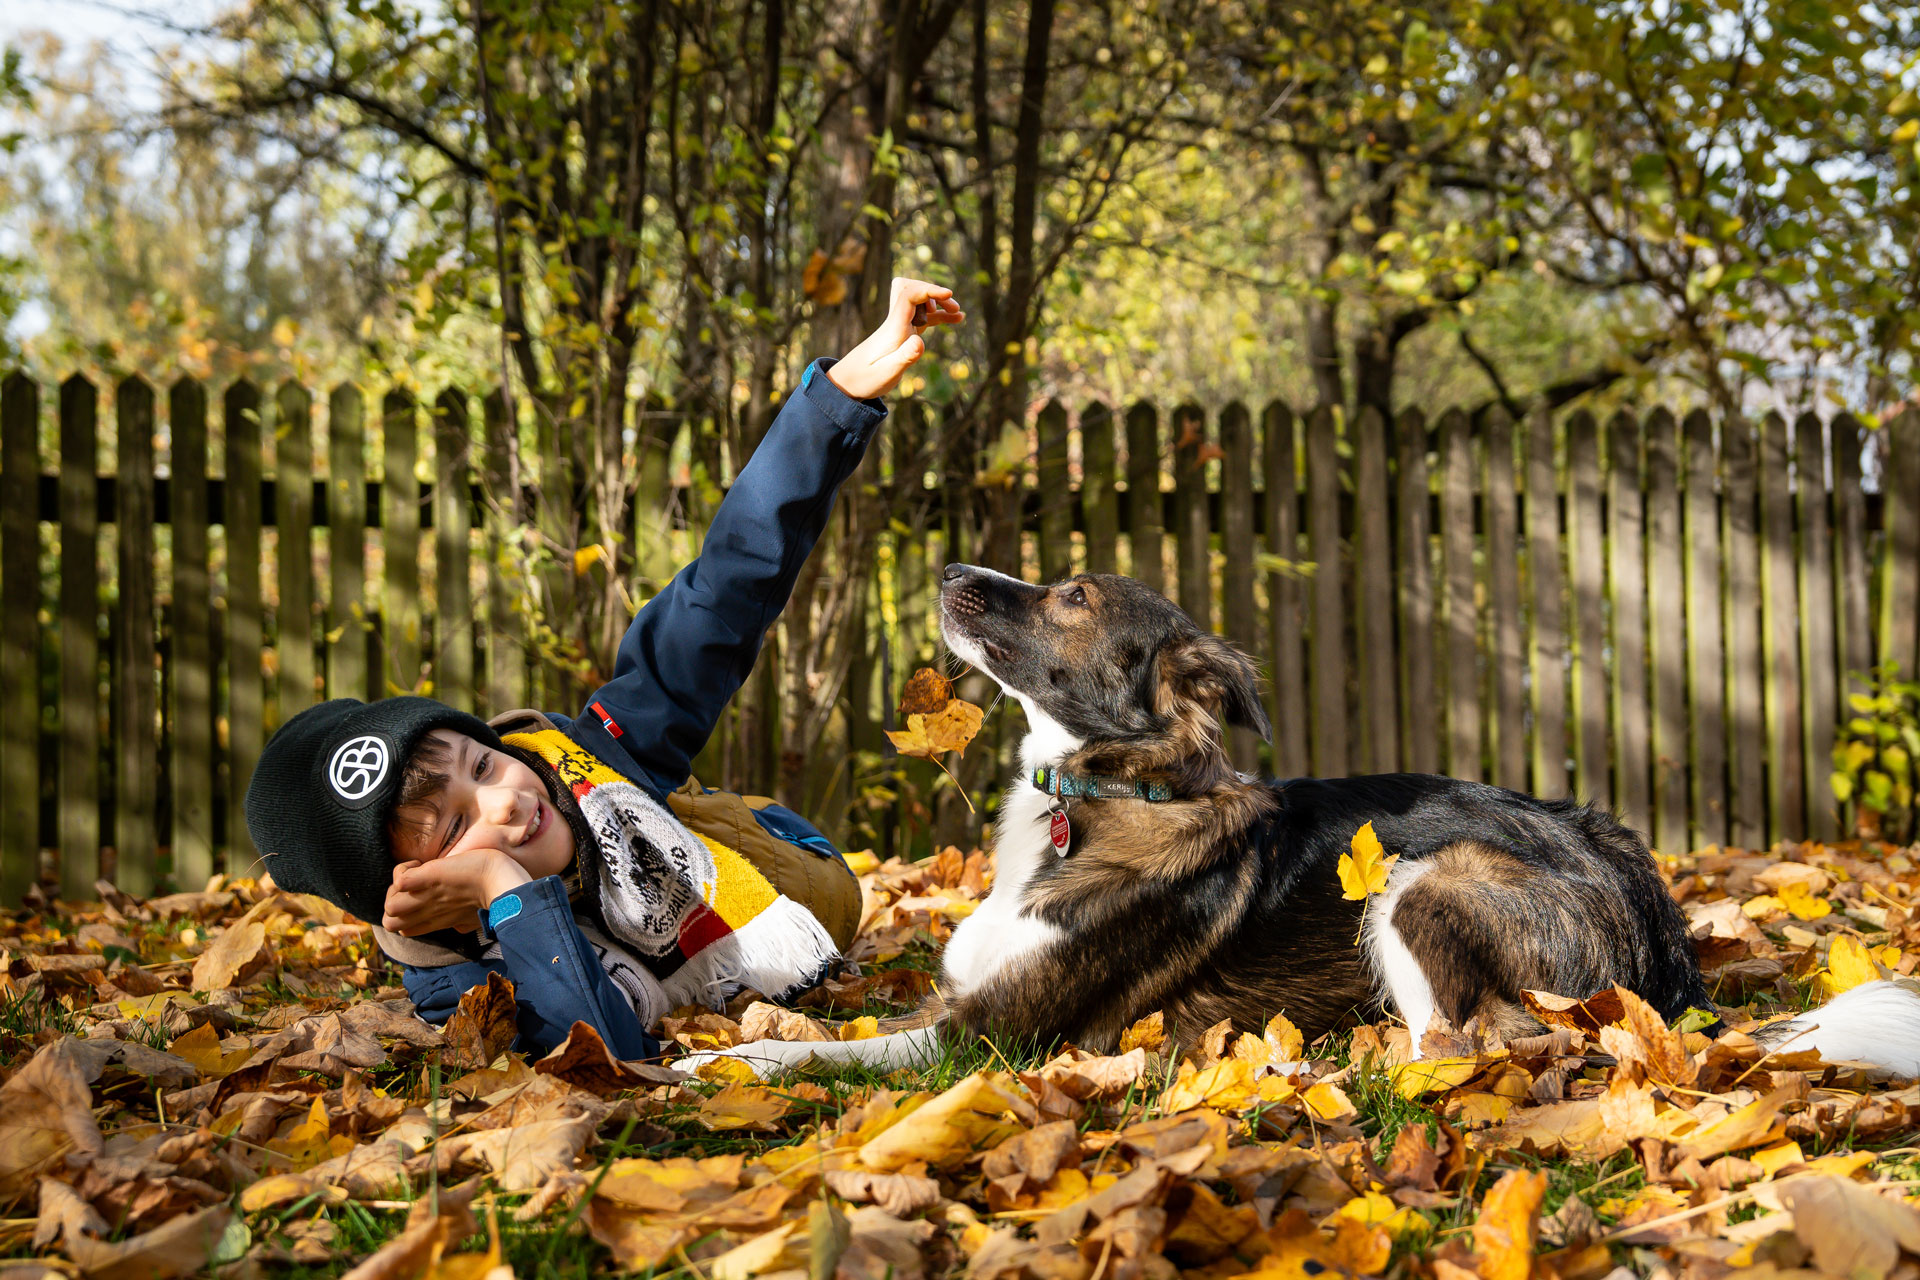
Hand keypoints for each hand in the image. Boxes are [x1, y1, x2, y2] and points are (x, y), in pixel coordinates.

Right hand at [381, 849, 530, 936]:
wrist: (502, 881)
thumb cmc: (493, 895)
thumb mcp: (471, 914)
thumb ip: (460, 921)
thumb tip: (458, 927)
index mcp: (436, 921)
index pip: (402, 929)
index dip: (405, 913)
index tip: (422, 896)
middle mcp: (426, 911)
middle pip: (388, 921)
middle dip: (393, 901)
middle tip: (415, 887)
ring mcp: (425, 896)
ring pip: (388, 905)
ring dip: (395, 887)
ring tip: (416, 875)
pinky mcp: (428, 877)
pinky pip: (398, 879)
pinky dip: (403, 870)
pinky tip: (419, 865)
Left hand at [826, 277, 963, 399]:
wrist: (848, 382)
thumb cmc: (866, 379)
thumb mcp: (887, 374)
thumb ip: (905, 357)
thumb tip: (920, 341)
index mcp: (892, 328)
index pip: (908, 295)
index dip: (929, 290)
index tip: (948, 294)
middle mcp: (895, 322)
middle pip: (910, 288)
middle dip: (933, 291)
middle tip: (952, 307)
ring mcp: (899, 326)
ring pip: (918, 301)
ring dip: (937, 302)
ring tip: (958, 313)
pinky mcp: (903, 334)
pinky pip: (922, 317)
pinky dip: (938, 315)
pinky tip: (956, 319)